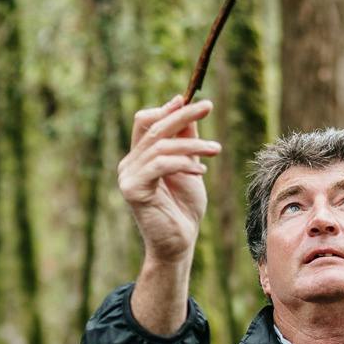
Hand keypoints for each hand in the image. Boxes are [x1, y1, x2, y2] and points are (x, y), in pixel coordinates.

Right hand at [118, 96, 216, 267]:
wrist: (180, 243)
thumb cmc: (184, 208)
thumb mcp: (189, 166)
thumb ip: (185, 140)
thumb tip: (186, 108)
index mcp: (139, 157)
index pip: (145, 122)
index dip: (166, 109)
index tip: (189, 100)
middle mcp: (129, 164)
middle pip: (153, 127)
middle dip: (183, 115)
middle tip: (208, 106)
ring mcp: (128, 177)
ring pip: (160, 146)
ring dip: (192, 144)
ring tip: (216, 149)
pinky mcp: (133, 190)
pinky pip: (159, 165)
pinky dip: (183, 163)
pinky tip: (201, 170)